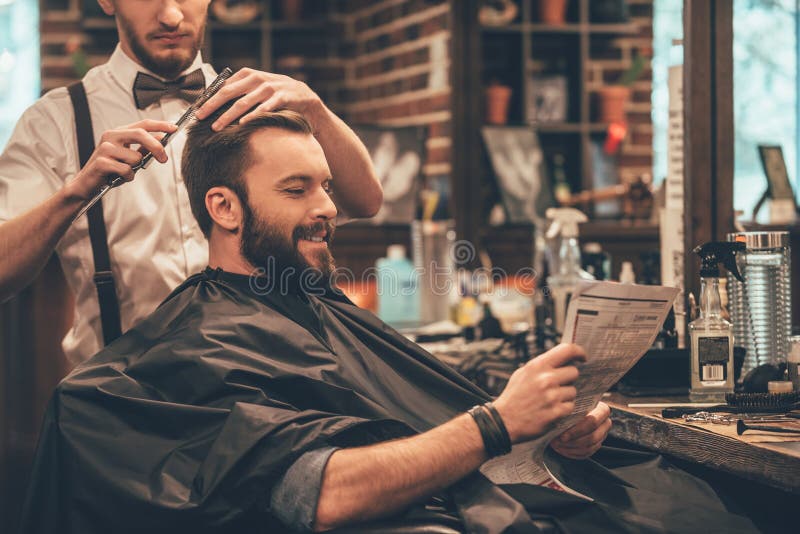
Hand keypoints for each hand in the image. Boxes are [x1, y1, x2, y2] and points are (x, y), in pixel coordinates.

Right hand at [65, 120, 176, 200]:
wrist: (87, 184)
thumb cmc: (110, 171)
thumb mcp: (129, 157)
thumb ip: (143, 147)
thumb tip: (161, 138)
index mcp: (118, 133)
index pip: (142, 124)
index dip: (160, 125)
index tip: (174, 128)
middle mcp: (111, 136)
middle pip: (141, 134)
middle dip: (156, 147)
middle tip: (163, 159)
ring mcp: (105, 148)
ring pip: (135, 157)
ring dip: (135, 169)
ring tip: (124, 172)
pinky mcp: (101, 161)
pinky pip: (127, 170)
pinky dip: (127, 177)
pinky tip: (117, 177)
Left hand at [194, 68, 321, 130]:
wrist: (304, 98)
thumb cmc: (276, 96)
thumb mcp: (256, 89)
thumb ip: (239, 91)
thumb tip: (211, 102)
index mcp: (247, 74)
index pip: (222, 86)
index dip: (208, 98)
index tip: (196, 110)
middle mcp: (256, 78)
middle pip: (228, 92)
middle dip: (212, 106)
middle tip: (199, 117)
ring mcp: (270, 87)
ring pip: (243, 102)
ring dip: (228, 116)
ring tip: (217, 126)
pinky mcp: (282, 97)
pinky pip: (264, 108)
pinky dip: (253, 116)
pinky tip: (243, 124)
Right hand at [493, 343, 584, 443]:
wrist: (503, 421)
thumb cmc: (514, 396)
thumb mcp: (523, 373)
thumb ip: (542, 365)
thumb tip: (562, 359)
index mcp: (537, 366)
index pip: (567, 350)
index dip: (579, 352)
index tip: (582, 358)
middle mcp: (546, 378)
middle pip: (574, 372)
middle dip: (568, 379)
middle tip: (557, 386)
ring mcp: (552, 396)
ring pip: (573, 391)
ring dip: (565, 396)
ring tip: (550, 400)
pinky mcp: (556, 412)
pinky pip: (570, 406)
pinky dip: (563, 409)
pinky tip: (550, 410)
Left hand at [550, 402, 611, 458]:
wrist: (573, 410)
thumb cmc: (570, 405)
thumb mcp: (570, 405)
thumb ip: (569, 411)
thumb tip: (559, 422)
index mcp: (603, 410)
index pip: (593, 422)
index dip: (578, 430)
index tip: (562, 436)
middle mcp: (605, 423)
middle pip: (592, 437)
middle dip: (573, 441)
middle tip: (557, 442)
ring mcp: (602, 436)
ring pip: (589, 447)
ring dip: (570, 448)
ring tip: (556, 445)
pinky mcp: (596, 445)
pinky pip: (586, 453)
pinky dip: (572, 452)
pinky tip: (561, 449)